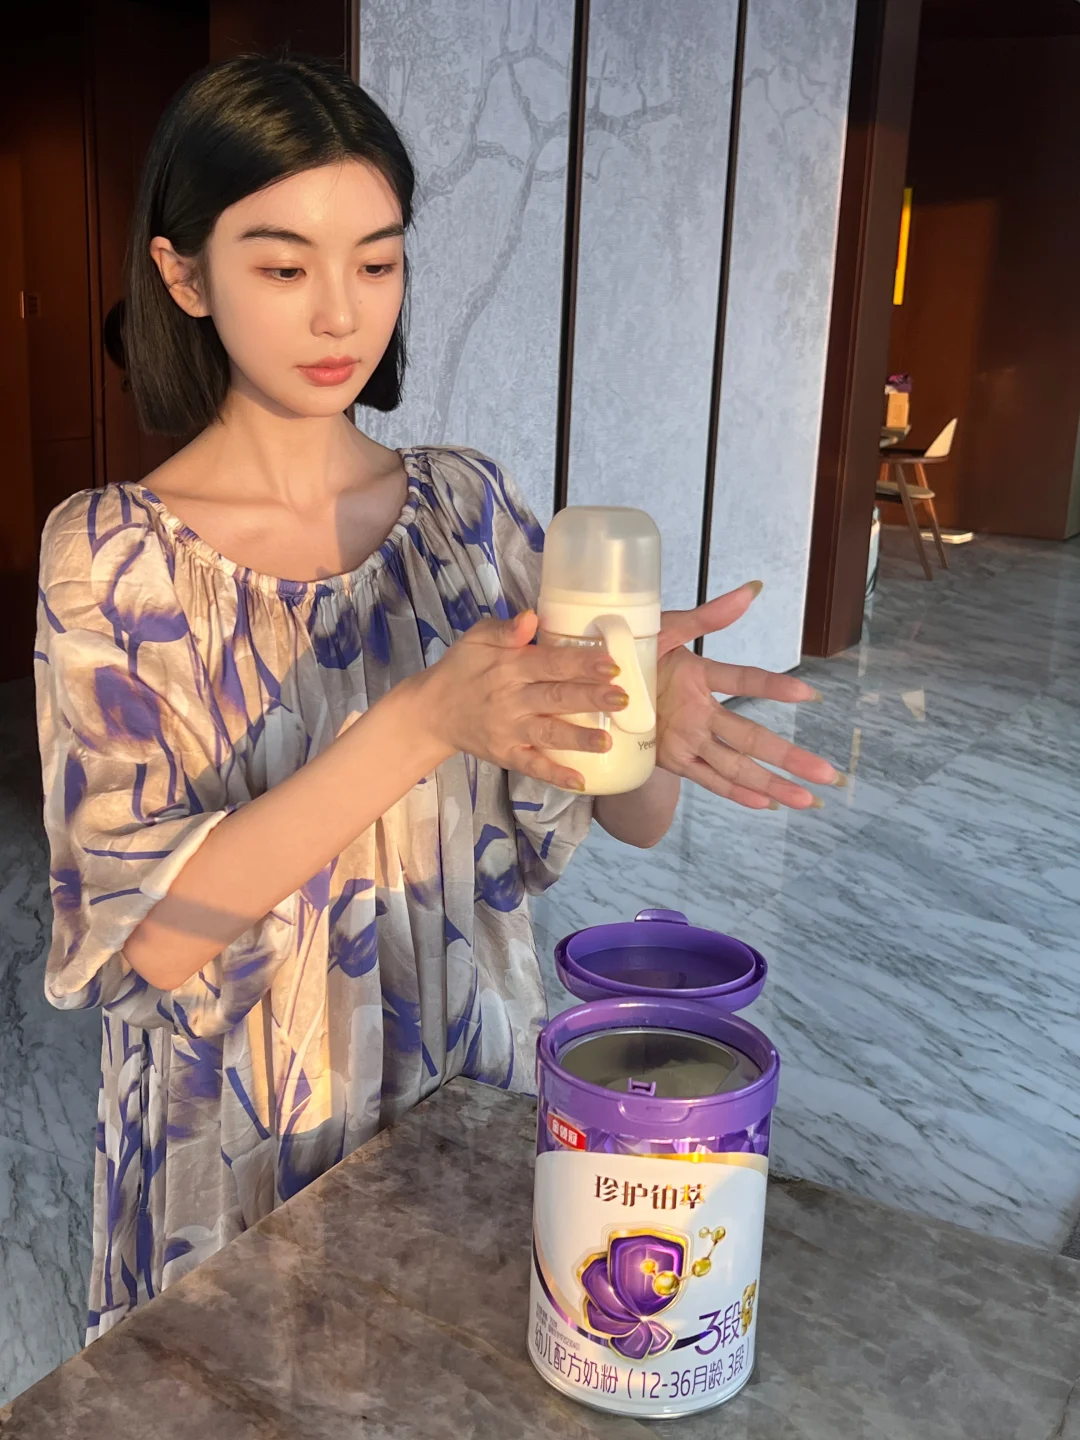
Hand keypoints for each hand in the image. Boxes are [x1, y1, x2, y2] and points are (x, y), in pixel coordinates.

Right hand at [417, 611, 624, 788]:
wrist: (431, 710)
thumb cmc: (462, 668)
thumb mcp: (477, 638)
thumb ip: (506, 629)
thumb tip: (532, 617)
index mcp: (510, 667)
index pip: (551, 663)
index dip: (581, 664)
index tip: (612, 664)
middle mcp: (512, 699)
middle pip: (556, 698)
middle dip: (590, 698)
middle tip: (623, 698)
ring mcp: (509, 730)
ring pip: (549, 733)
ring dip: (578, 738)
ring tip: (608, 740)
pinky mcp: (505, 754)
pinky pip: (531, 765)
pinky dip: (554, 775)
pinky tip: (579, 781)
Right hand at [655, 584, 841, 810]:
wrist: (591, 690)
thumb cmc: (634, 654)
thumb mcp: (666, 627)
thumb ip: (712, 614)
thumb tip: (753, 590)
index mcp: (693, 677)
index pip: (740, 679)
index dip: (772, 687)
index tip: (810, 694)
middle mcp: (691, 715)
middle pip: (748, 738)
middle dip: (790, 757)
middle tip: (828, 774)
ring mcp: (682, 743)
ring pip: (734, 768)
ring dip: (772, 785)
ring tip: (808, 798)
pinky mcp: (673, 760)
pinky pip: (710, 782)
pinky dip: (738, 794)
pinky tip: (768, 803)